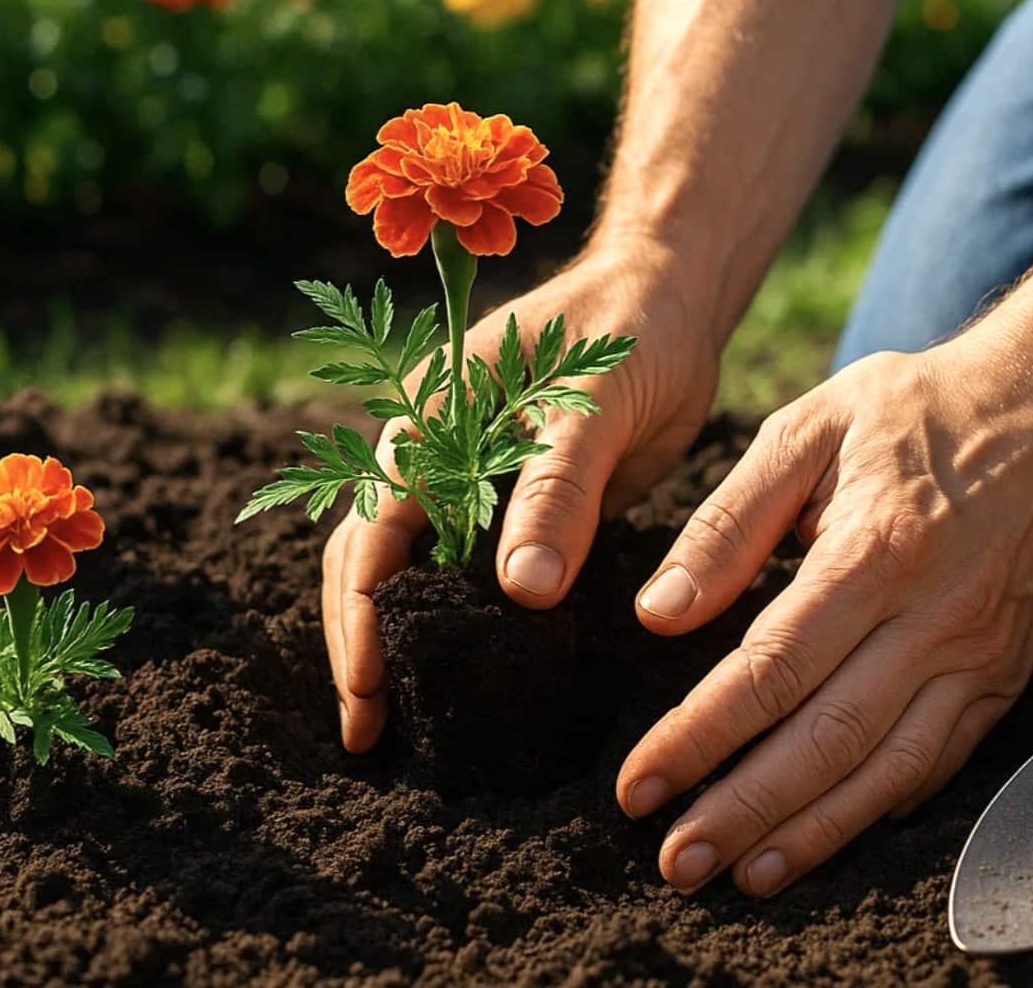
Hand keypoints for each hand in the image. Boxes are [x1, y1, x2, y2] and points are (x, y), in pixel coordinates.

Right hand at [322, 239, 722, 751]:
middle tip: (371, 738)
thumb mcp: (593, 405)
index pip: (368, 536)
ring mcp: (468, 483)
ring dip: (398, 645)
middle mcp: (432, 456)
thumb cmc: (628, 332)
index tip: (369, 693)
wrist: (671, 295)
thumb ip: (558, 490)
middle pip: (368, 564)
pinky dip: (453, 626)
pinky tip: (461, 681)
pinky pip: (468, 574)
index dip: (361, 619)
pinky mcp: (513, 506)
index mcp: (428, 425)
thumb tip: (521, 593)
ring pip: (410, 575)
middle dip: (361, 649)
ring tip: (396, 729)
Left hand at [615, 335, 1032, 896]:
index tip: (640, 784)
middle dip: (741, 810)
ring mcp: (978, 657)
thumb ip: (729, 522)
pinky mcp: (1004, 676)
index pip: (770, 670)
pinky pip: (940, 763)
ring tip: (740, 874)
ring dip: (808, 833)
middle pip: (825, 740)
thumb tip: (662, 612)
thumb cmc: (918, 410)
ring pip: (886, 771)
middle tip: (674, 863)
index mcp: (876, 552)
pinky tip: (825, 836)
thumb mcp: (808, 429)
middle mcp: (933, 619)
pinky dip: (879, 809)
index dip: (698, 737)